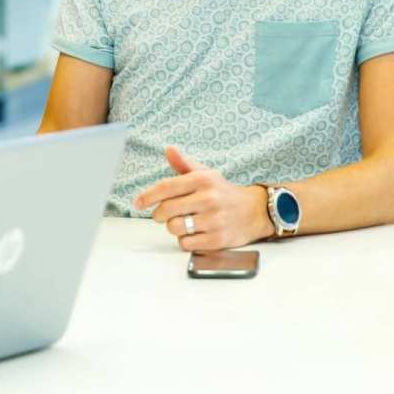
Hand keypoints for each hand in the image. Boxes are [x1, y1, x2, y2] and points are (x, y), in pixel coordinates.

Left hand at [134, 146, 272, 250]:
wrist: (256, 211)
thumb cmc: (223, 192)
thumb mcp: (206, 174)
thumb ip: (184, 164)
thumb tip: (168, 149)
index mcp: (202, 180)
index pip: (166, 187)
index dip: (147, 196)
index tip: (137, 203)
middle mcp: (208, 198)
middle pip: (166, 210)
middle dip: (159, 214)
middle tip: (161, 214)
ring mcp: (214, 220)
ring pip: (174, 228)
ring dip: (173, 227)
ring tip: (183, 222)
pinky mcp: (218, 239)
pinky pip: (186, 244)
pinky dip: (185, 240)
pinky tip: (193, 233)